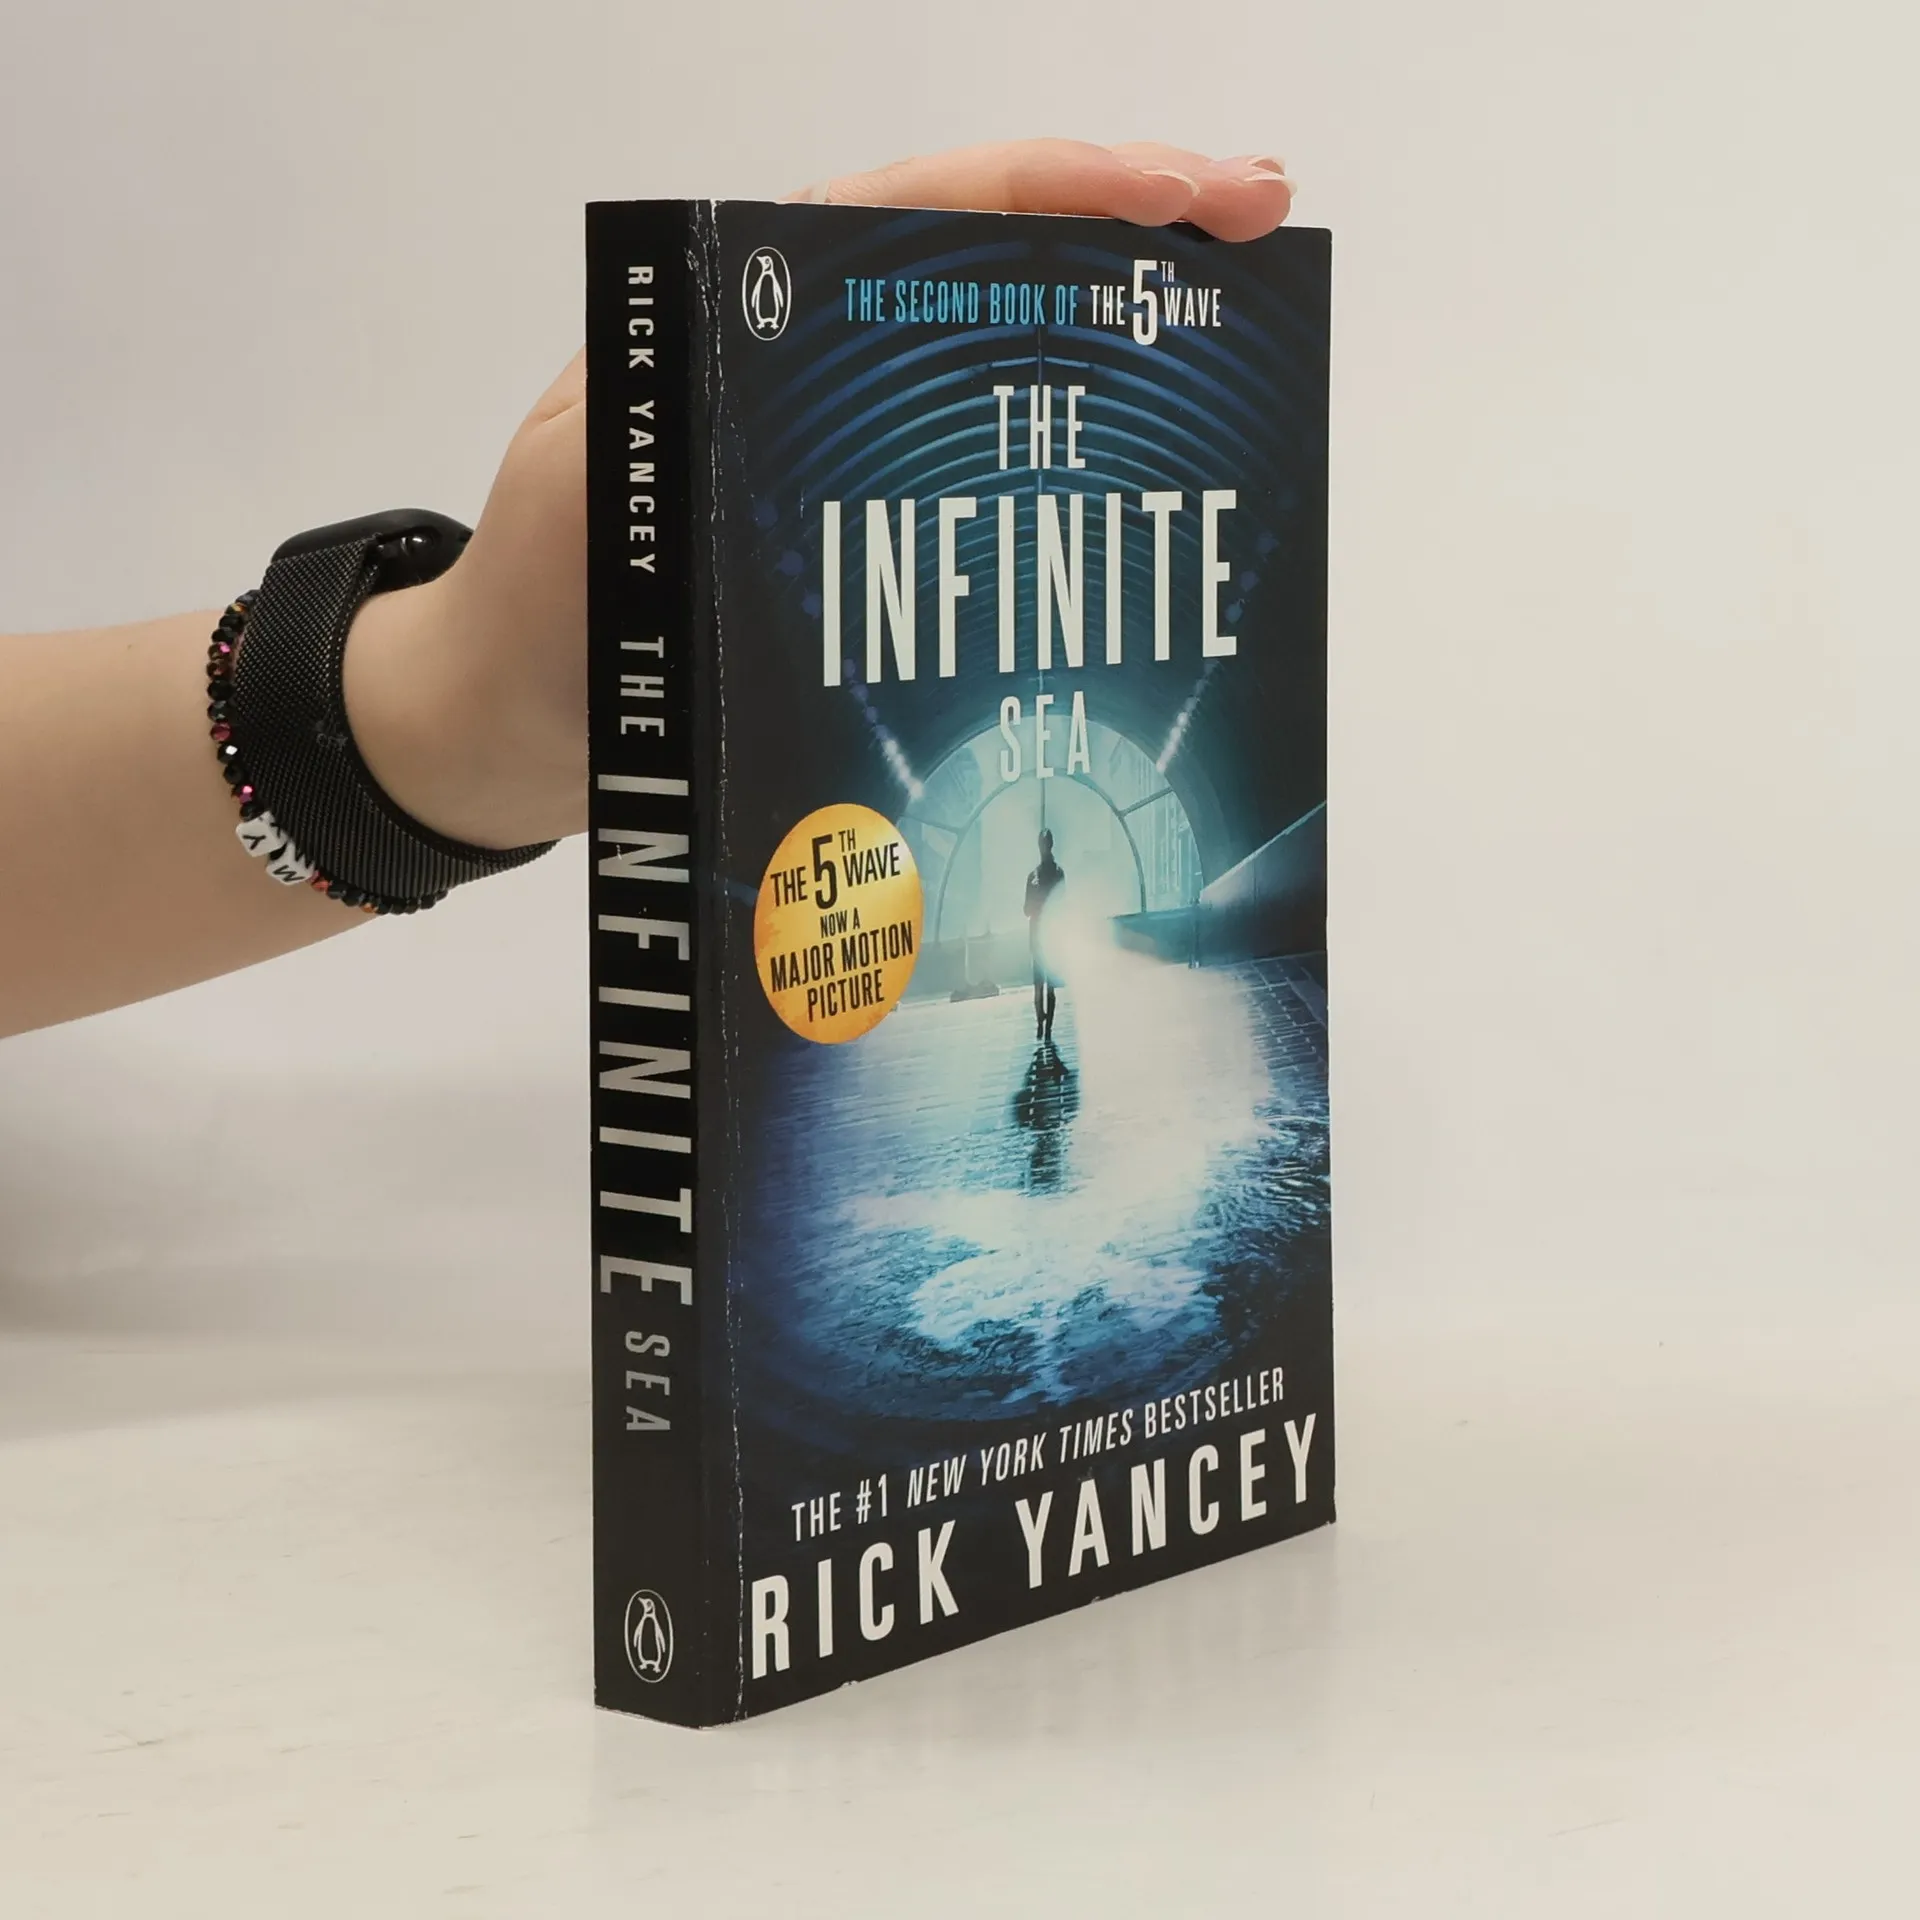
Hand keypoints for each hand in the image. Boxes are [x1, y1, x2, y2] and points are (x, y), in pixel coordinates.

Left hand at [344, 140, 1296, 850]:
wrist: (503, 729)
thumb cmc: (531, 619)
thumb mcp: (585, 499)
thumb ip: (672, 436)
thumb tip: (800, 397)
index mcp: (741, 312)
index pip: (923, 212)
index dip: (1066, 188)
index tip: (1193, 193)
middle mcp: (801, 359)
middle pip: (985, 258)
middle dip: (1126, 227)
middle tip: (1261, 226)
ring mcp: (832, 442)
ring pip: (994, 354)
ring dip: (1113, 329)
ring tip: (1235, 320)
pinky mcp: (851, 524)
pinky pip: (974, 468)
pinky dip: (1063, 453)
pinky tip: (1143, 470)